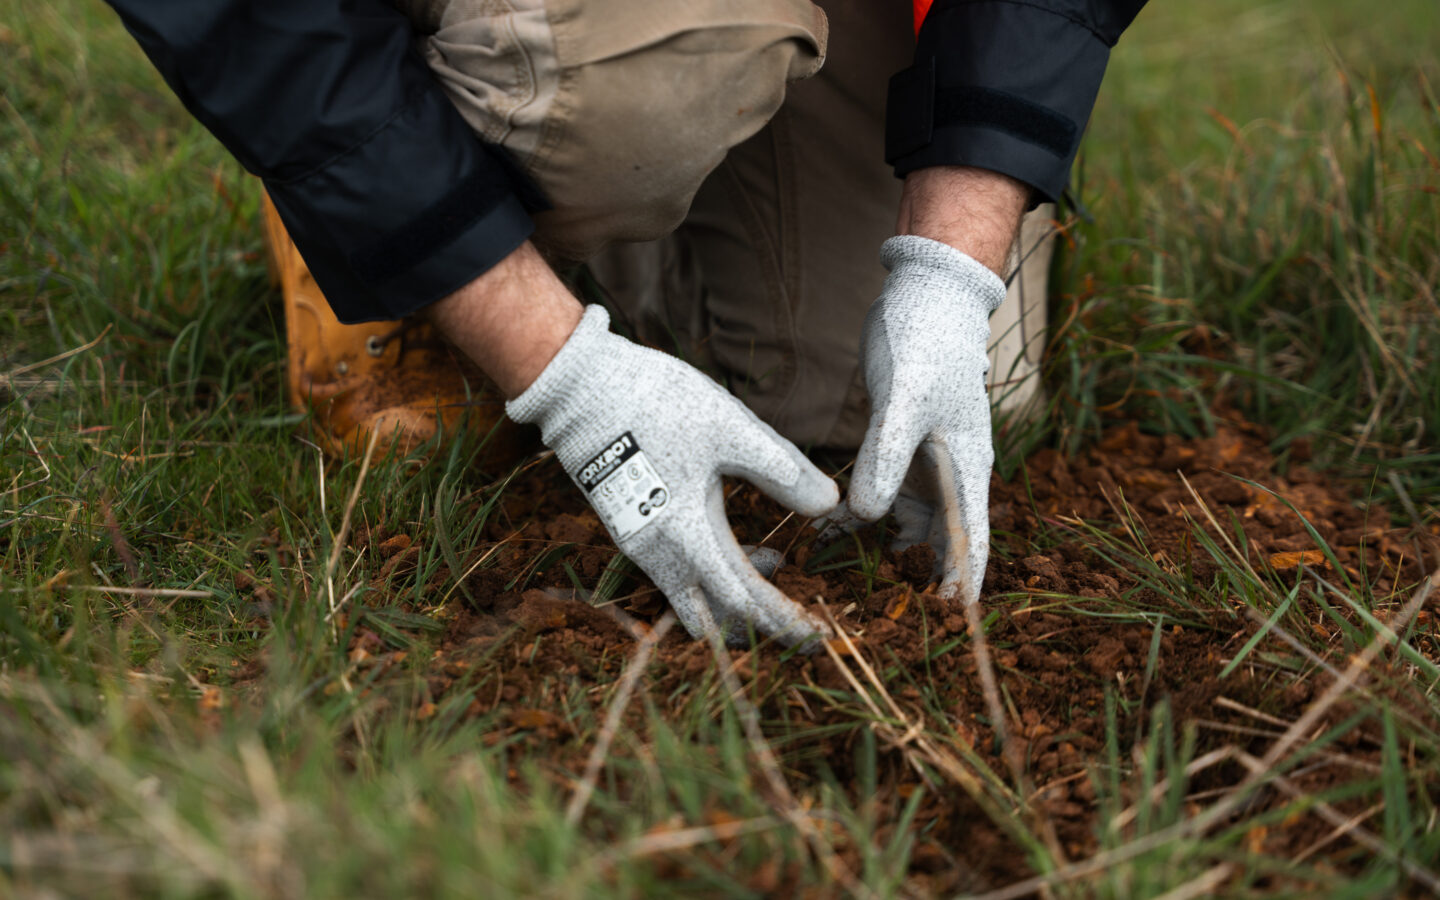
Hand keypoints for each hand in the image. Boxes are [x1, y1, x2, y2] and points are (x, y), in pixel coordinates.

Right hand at [507, 306, 837, 646]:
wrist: (579, 387)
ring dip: (735, 599)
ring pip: (692, 598)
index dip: (782, 622)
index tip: (816, 636)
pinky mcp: (629, 528)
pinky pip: (676, 575)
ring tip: (779, 568)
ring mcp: (639, 544)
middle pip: (714, 616)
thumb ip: (781, 470)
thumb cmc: (657, 402)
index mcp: (688, 534)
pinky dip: (713, 575)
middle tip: (801, 625)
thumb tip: (830, 505)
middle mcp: (658, 553)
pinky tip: (740, 546)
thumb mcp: (730, 429)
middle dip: (759, 626)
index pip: (743, 600)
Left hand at [844, 236, 1004, 604]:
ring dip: (882, 554)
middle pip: (941, 544)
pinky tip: (822, 538)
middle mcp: (949, 474)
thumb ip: (886, 457)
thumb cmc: (926, 342)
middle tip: (886, 623)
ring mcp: (922, 464)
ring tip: (847, 592)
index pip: (972, 540)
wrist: (923, 296)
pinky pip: (877, 498)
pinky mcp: (894, 450)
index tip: (954, 624)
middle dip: (920, 582)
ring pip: (907, 526)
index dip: (964, 583)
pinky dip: (854, 519)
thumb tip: (866, 516)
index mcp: (966, 468)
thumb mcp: (904, 400)